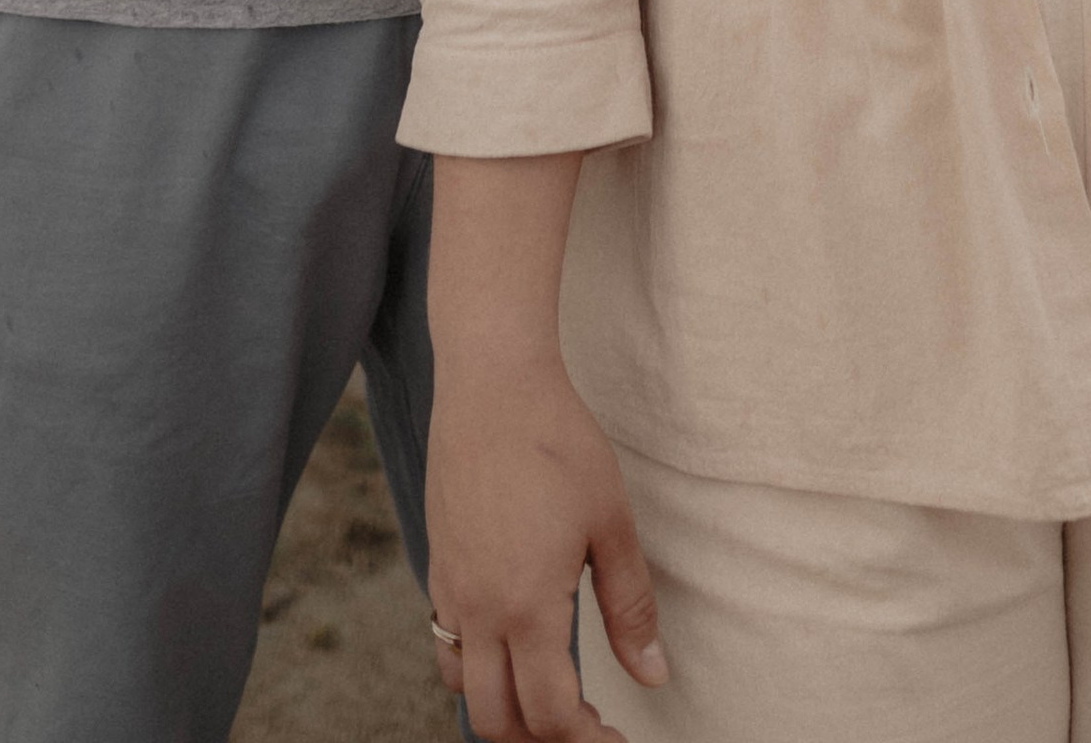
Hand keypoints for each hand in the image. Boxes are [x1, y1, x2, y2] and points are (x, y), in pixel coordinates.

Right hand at [428, 364, 667, 741]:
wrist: (492, 382)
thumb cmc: (558, 442)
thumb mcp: (610, 523)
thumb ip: (630, 608)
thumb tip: (652, 675)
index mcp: (526, 607)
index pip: (550, 715)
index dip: (587, 741)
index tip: (616, 736)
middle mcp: (478, 610)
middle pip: (495, 722)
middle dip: (541, 739)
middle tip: (584, 726)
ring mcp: (450, 588)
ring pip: (461, 688)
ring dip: (502, 707)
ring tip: (547, 693)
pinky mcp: (438, 565)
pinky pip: (446, 643)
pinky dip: (475, 666)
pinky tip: (513, 641)